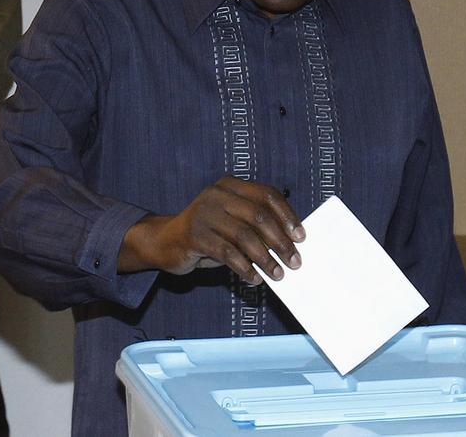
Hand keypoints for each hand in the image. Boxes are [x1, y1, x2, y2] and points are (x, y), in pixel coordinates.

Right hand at [120, 176, 304, 284]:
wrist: (164, 241)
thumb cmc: (209, 233)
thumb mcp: (233, 221)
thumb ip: (256, 225)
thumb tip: (290, 242)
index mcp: (231, 185)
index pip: (268, 194)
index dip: (287, 216)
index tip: (301, 237)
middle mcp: (218, 194)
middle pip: (258, 215)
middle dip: (280, 241)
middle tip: (294, 261)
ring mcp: (204, 213)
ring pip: (244, 236)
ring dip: (265, 258)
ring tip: (278, 274)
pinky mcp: (194, 235)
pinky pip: (227, 253)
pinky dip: (244, 268)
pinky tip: (254, 278)